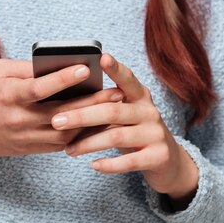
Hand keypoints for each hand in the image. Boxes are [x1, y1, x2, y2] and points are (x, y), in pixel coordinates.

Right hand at [0, 58, 124, 161]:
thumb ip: (24, 69)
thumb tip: (55, 64)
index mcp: (6, 96)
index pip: (39, 88)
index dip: (63, 78)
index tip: (85, 68)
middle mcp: (17, 119)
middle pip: (60, 113)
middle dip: (90, 103)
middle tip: (116, 92)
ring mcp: (23, 138)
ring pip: (64, 134)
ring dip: (90, 122)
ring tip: (111, 108)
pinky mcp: (27, 149)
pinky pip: (58, 144)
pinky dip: (77, 134)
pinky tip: (94, 123)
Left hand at [49, 52, 198, 203]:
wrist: (167, 160)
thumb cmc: (133, 130)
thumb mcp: (124, 113)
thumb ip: (105, 105)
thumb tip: (65, 99)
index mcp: (139, 95)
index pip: (127, 78)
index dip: (115, 68)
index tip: (101, 57)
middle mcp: (149, 111)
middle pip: (112, 110)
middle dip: (81, 116)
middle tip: (56, 120)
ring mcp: (155, 134)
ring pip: (116, 136)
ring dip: (88, 144)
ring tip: (68, 149)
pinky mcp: (158, 156)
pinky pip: (129, 161)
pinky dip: (109, 164)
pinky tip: (93, 165)